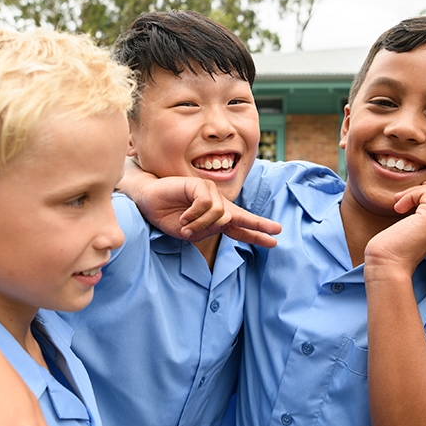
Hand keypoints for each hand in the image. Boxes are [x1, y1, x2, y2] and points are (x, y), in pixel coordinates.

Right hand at [137, 176, 281, 246]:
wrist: (149, 201)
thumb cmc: (167, 216)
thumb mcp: (191, 232)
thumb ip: (209, 229)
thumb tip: (225, 219)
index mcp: (215, 218)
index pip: (238, 227)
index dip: (256, 233)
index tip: (274, 240)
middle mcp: (217, 204)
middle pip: (241, 216)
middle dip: (258, 225)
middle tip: (276, 230)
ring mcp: (210, 193)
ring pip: (220, 215)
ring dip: (200, 225)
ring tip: (185, 226)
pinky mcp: (201, 185)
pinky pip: (207, 205)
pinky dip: (194, 215)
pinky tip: (183, 217)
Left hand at [365, 180, 425, 276]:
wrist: (387, 265)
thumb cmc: (391, 249)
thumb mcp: (411, 228)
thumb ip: (419, 214)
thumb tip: (415, 192)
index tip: (414, 197)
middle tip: (409, 195)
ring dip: (416, 190)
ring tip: (398, 203)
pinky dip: (410, 194)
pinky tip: (398, 208)